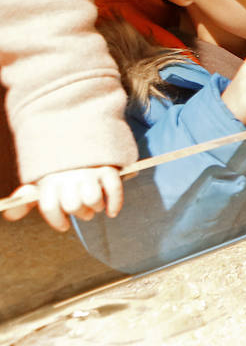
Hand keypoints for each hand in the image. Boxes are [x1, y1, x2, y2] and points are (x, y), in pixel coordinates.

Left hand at [2, 166, 123, 231]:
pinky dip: (115, 203)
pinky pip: (114, 189)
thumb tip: (10, 216)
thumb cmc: (59, 173)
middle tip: (80, 210)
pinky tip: (112, 212)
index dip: (57, 220)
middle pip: (73, 205)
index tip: (64, 226)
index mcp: (50, 180)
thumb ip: (25, 200)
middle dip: (79, 213)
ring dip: (95, 207)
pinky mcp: (108, 169)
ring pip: (93, 198)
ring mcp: (89, 172)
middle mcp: (69, 176)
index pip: (50, 206)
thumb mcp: (40, 184)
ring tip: (93, 205)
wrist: (78, 141)